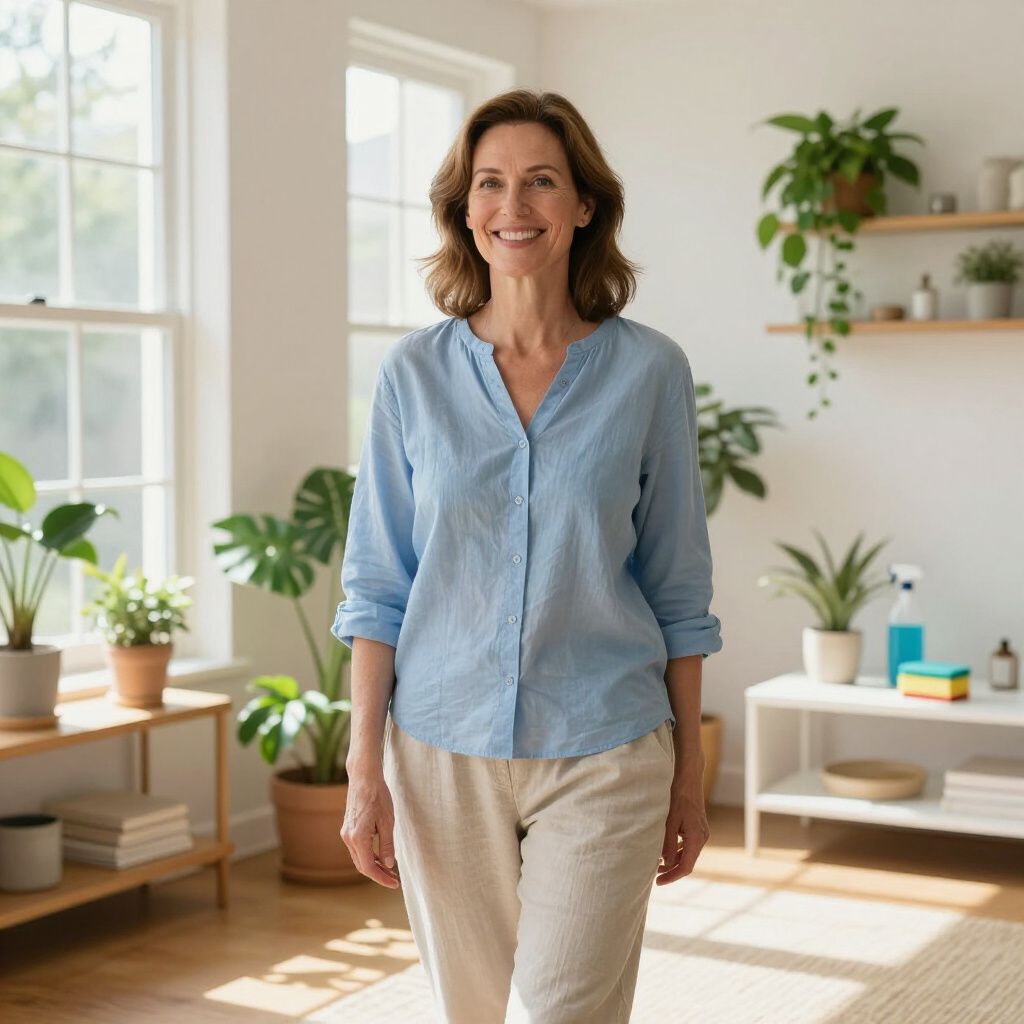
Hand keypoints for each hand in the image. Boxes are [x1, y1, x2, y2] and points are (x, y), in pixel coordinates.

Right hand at [340, 762, 400, 888]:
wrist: (364, 778)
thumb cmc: (378, 796)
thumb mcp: (388, 822)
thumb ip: (387, 845)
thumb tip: (389, 864)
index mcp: (358, 838)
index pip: (369, 867)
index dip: (382, 878)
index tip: (395, 884)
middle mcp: (348, 838)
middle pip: (362, 866)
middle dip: (378, 874)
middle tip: (395, 879)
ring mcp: (346, 833)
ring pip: (359, 858)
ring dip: (373, 866)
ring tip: (390, 870)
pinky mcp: (348, 828)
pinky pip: (357, 849)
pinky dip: (369, 855)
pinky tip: (381, 856)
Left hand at [656, 756, 709, 884]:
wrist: (688, 775)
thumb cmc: (677, 795)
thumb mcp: (669, 820)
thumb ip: (668, 843)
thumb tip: (665, 863)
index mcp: (697, 838)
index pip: (685, 866)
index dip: (671, 876)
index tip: (657, 882)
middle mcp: (702, 837)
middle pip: (687, 862)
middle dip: (671, 871)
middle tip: (654, 876)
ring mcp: (700, 831)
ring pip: (687, 853)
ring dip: (673, 860)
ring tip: (656, 864)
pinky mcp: (696, 826)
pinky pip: (687, 844)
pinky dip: (677, 850)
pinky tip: (664, 850)